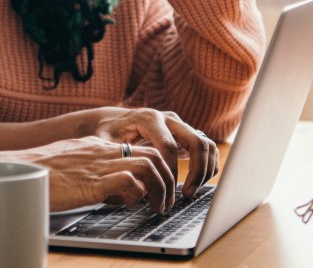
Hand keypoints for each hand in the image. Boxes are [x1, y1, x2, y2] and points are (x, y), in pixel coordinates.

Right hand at [20, 136, 175, 212]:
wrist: (19, 170)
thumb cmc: (39, 172)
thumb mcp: (72, 166)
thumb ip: (94, 172)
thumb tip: (113, 191)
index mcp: (97, 147)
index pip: (140, 150)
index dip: (157, 169)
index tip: (159, 186)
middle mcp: (103, 152)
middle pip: (153, 155)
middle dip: (167, 179)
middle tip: (166, 200)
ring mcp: (99, 165)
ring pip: (148, 166)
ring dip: (160, 188)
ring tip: (157, 207)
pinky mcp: (93, 182)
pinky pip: (129, 181)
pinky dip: (137, 194)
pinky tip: (131, 205)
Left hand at [84, 107, 218, 199]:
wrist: (115, 121)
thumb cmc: (108, 134)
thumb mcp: (104, 142)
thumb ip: (115, 156)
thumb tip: (130, 179)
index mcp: (149, 119)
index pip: (169, 146)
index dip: (171, 171)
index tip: (167, 192)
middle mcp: (168, 119)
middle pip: (195, 141)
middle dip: (196, 170)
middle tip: (187, 194)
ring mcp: (179, 125)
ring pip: (205, 143)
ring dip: (204, 169)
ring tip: (191, 191)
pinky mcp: (185, 133)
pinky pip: (207, 147)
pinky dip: (208, 165)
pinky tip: (197, 183)